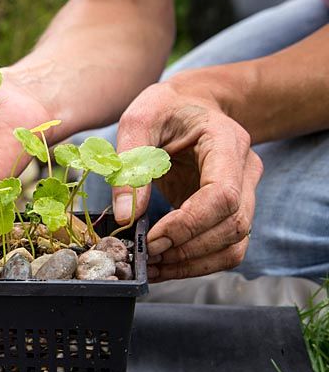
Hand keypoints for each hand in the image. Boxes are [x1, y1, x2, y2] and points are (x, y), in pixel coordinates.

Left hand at [113, 77, 263, 280]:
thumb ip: (131, 164)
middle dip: (187, 249)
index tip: (153, 239)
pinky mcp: (230, 212)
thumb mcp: (139, 120)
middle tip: (146, 255)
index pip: (224, 195)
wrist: (191, 105)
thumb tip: (126, 216)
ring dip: (193, 264)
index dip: (189, 224)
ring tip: (152, 266)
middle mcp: (245, 171)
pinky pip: (223, 248)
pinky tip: (163, 264)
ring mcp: (244, 194)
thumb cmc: (166, 108)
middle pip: (233, 226)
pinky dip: (195, 264)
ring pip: (235, 245)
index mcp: (227, 142)